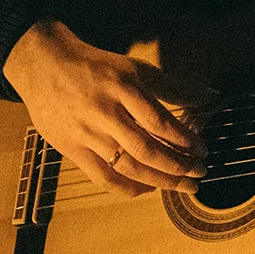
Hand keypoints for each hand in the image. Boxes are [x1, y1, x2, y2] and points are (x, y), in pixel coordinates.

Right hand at [2, 20, 210, 196]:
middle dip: (179, 166)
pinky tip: (150, 188)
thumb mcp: (135, 69)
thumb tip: (211, 96)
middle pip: (147, 149)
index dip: (185, 139)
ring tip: (184, 185)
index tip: (203, 150)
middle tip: (200, 173)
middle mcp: (104, 112)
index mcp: (122, 87)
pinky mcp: (71, 150)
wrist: (43, 65)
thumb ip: (173, 86)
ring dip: (161, 181)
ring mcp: (86, 133)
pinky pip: (104, 178)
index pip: (160, 121)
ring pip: (128, 167)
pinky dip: (130, 188)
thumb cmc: (95, 67)